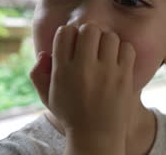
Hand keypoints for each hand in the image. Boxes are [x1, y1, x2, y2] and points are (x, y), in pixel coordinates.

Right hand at [30, 24, 135, 152]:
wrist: (96, 136)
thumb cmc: (71, 113)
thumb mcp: (47, 96)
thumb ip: (38, 73)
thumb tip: (44, 53)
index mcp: (63, 70)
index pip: (65, 32)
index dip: (70, 34)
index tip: (74, 45)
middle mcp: (84, 69)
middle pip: (89, 29)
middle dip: (89, 33)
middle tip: (91, 46)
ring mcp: (106, 72)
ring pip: (109, 36)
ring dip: (107, 41)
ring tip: (105, 54)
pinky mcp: (124, 77)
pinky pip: (127, 48)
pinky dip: (123, 50)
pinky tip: (117, 60)